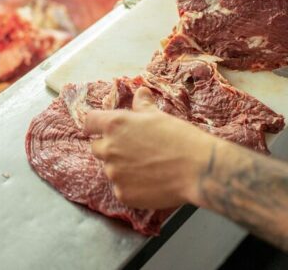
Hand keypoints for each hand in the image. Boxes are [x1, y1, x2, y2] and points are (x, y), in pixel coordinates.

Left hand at [84, 87, 215, 208]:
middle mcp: (109, 149)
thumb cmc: (180, 138)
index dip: (94, 125)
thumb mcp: (159, 116)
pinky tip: (150, 181)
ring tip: (147, 167)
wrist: (197, 169)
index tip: (97, 128)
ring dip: (121, 167)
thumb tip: (140, 92)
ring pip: (110, 169)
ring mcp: (114, 174)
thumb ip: (143, 105)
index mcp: (116, 125)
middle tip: (132, 149)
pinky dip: (131, 186)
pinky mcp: (123, 194)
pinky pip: (120, 188)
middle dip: (109, 147)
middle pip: (96, 148)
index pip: (90, 122)